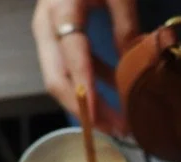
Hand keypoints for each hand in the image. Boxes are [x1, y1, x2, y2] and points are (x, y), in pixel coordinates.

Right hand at [32, 0, 139, 134]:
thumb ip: (125, 24)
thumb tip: (134, 64)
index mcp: (61, 10)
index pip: (73, 57)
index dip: (86, 88)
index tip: (102, 116)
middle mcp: (46, 25)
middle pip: (56, 79)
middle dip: (85, 110)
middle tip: (116, 131)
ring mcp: (47, 33)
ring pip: (60, 79)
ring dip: (89, 104)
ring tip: (121, 124)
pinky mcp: (54, 36)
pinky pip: (69, 68)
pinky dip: (91, 83)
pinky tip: (115, 93)